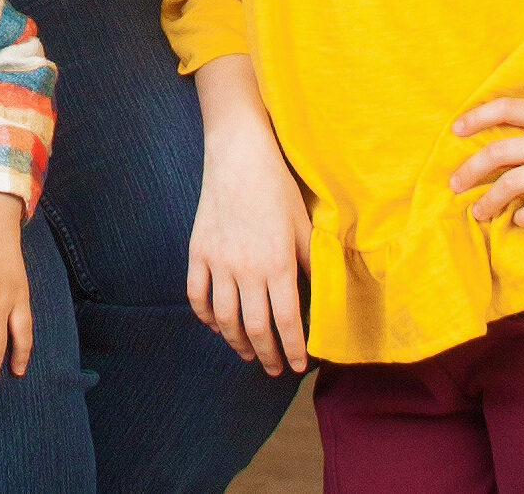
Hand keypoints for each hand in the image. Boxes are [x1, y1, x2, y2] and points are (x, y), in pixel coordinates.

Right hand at [186, 56, 310, 373]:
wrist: (239, 152)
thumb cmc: (278, 186)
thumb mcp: (305, 224)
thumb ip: (313, 263)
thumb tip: (326, 296)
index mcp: (278, 263)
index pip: (287, 322)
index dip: (294, 350)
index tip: (299, 365)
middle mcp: (247, 269)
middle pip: (256, 329)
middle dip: (268, 355)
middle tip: (275, 369)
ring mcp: (218, 261)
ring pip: (225, 319)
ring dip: (237, 343)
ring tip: (248, 353)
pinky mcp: (198, 251)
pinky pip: (197, 296)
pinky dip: (206, 317)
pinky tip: (217, 325)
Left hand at [449, 94, 523, 226]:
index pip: (506, 108)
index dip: (477, 117)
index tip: (456, 129)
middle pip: (499, 151)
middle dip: (470, 169)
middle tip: (454, 184)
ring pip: (512, 183)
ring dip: (489, 201)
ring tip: (477, 212)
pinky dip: (523, 216)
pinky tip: (517, 221)